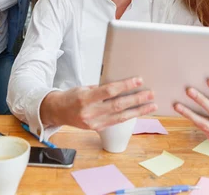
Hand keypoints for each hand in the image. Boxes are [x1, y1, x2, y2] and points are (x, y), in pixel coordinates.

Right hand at [40, 77, 157, 130]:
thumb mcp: (84, 88)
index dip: (125, 85)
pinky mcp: (97, 128)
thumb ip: (101, 89)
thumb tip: (121, 86)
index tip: (139, 80)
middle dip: (136, 99)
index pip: (109, 91)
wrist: (57, 111)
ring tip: (151, 105)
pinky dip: (128, 116)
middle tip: (150, 94)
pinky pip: (116, 122)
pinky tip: (139, 112)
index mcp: (85, 98)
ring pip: (120, 117)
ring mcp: (93, 123)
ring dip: (138, 111)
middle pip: (118, 105)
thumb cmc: (71, 96)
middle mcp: (90, 112)